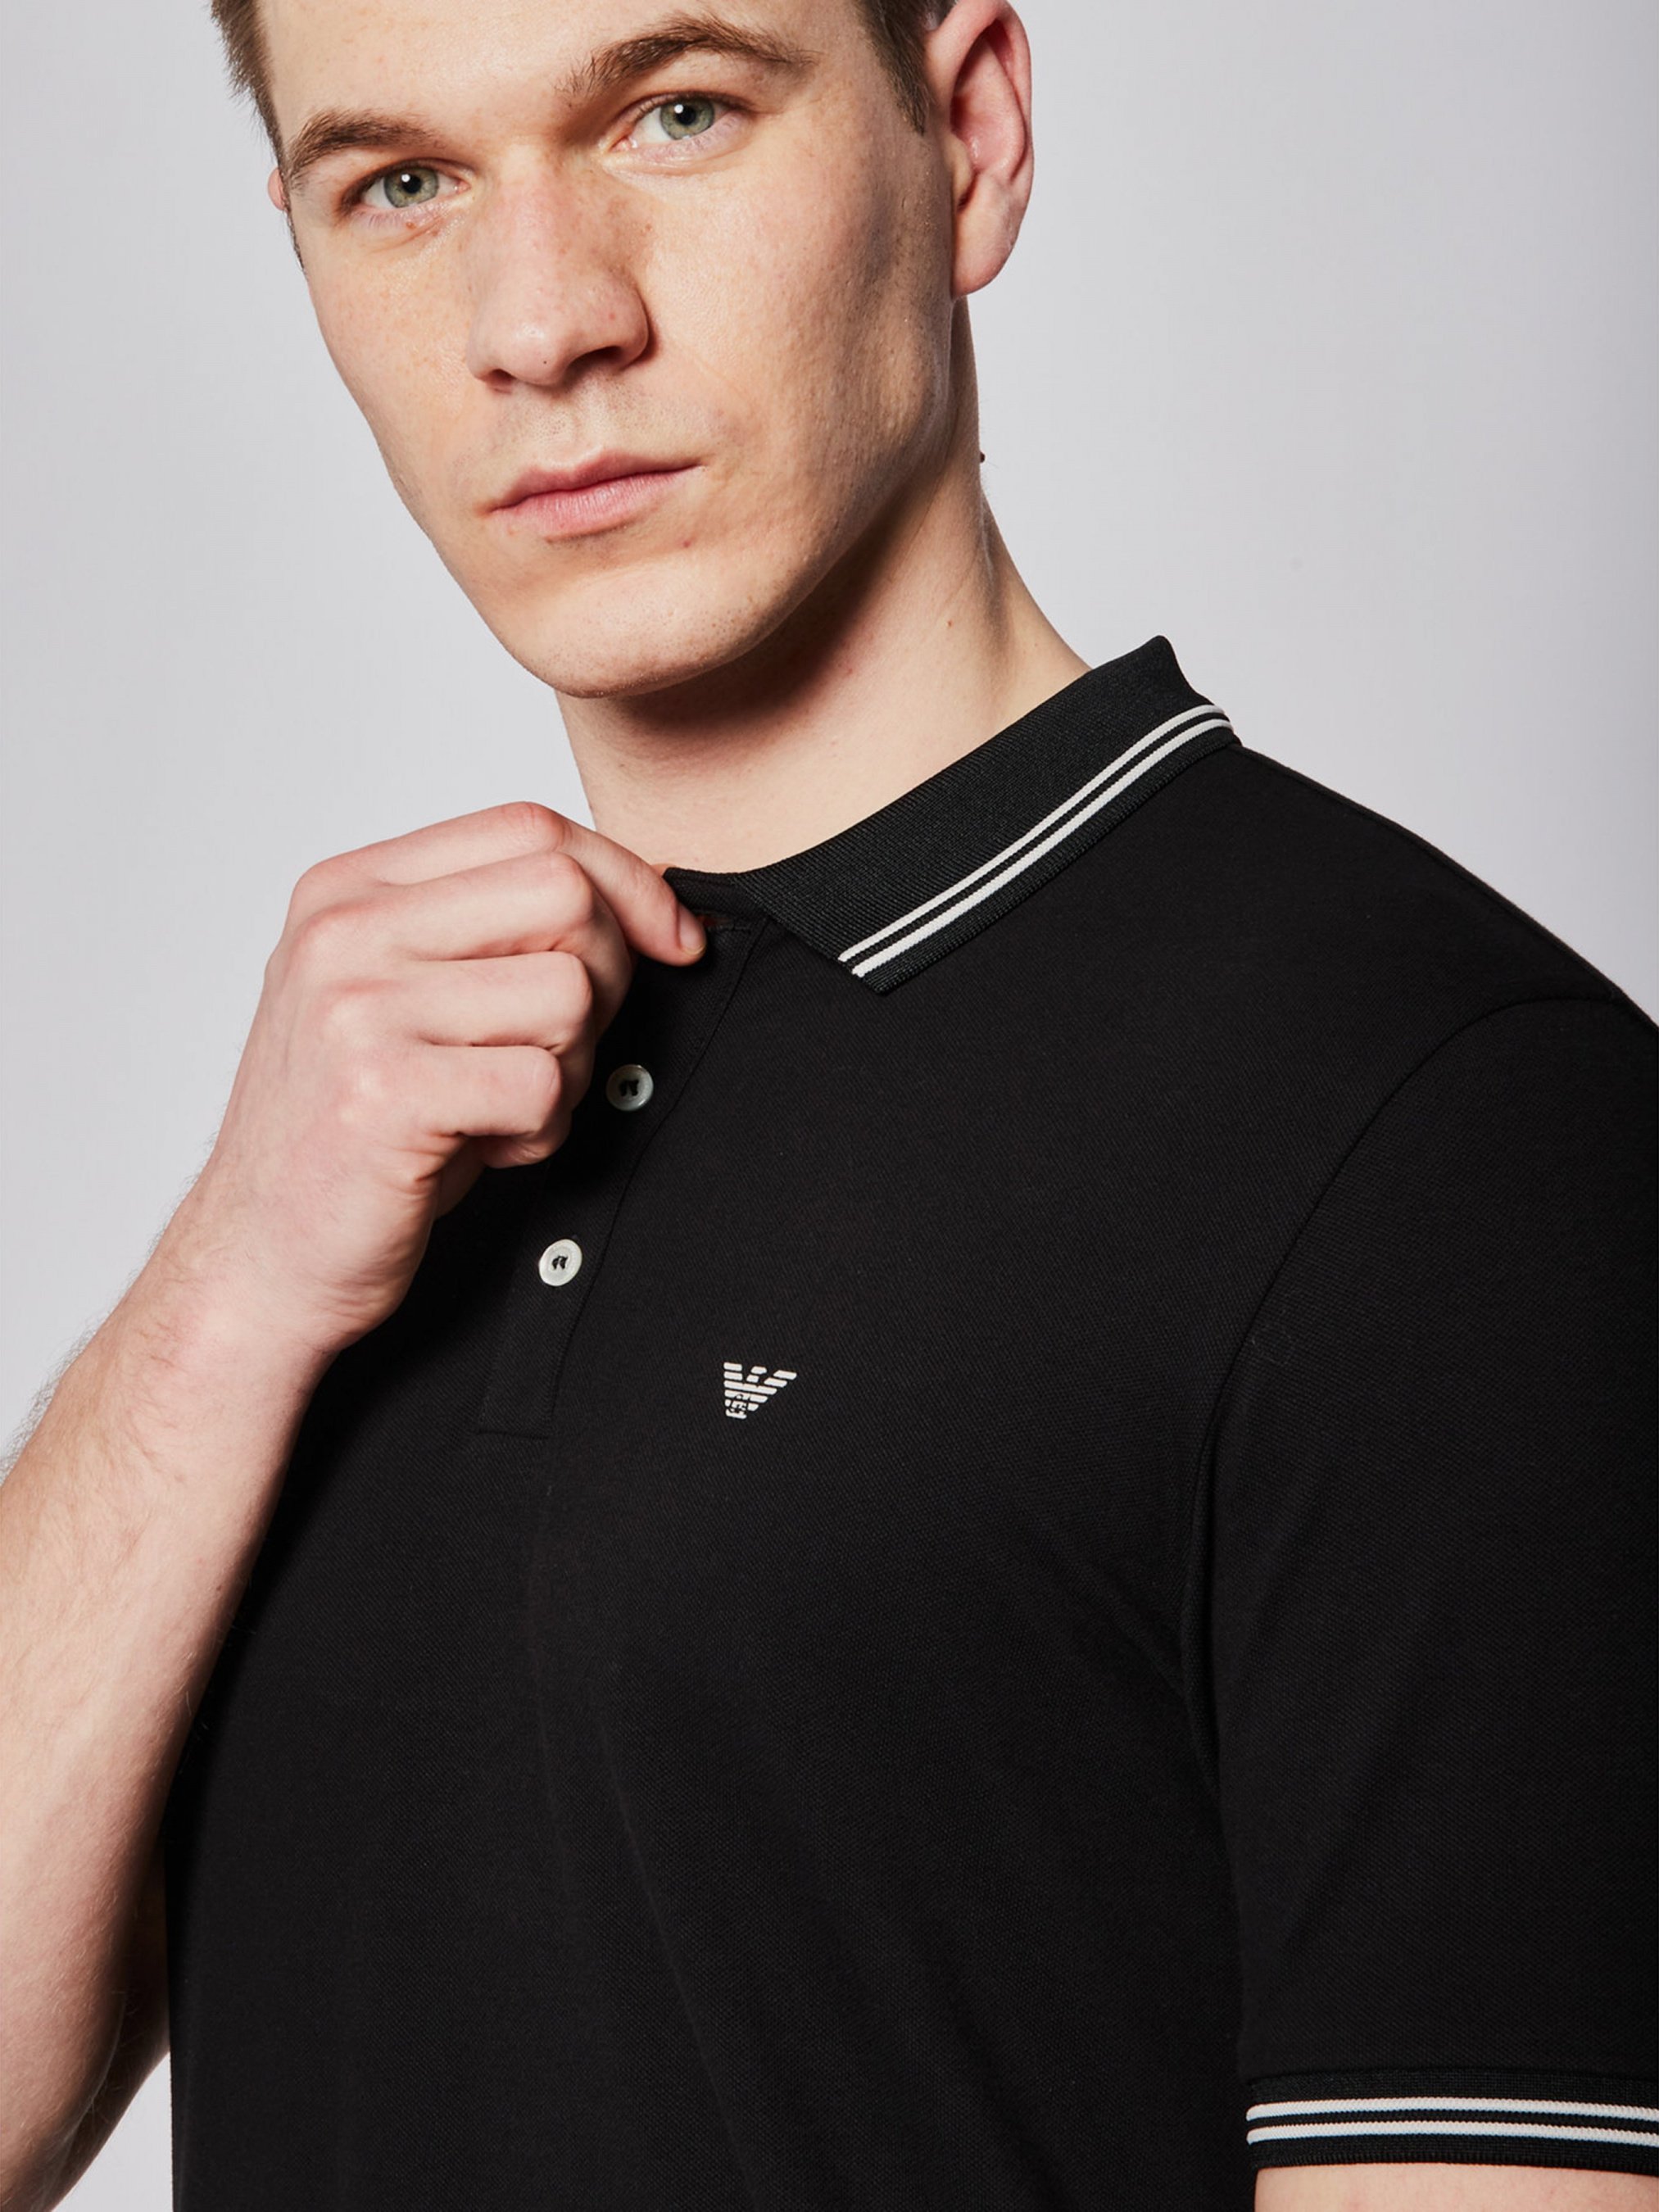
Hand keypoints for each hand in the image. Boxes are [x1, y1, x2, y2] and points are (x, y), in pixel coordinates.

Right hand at [162, 800, 704, 1362]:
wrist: (259, 1254)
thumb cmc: (355, 1131)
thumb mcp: (406, 997)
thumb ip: (493, 931)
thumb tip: (648, 900)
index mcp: (350, 889)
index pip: (528, 827)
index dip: (627, 882)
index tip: (673, 940)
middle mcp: (345, 932)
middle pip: (564, 895)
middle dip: (608, 977)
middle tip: (563, 1048)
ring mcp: (357, 1006)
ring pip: (568, 994)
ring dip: (570, 1069)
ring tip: (502, 1107)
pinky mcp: (382, 1090)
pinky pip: (541, 1085)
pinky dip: (540, 1131)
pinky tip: (482, 1149)